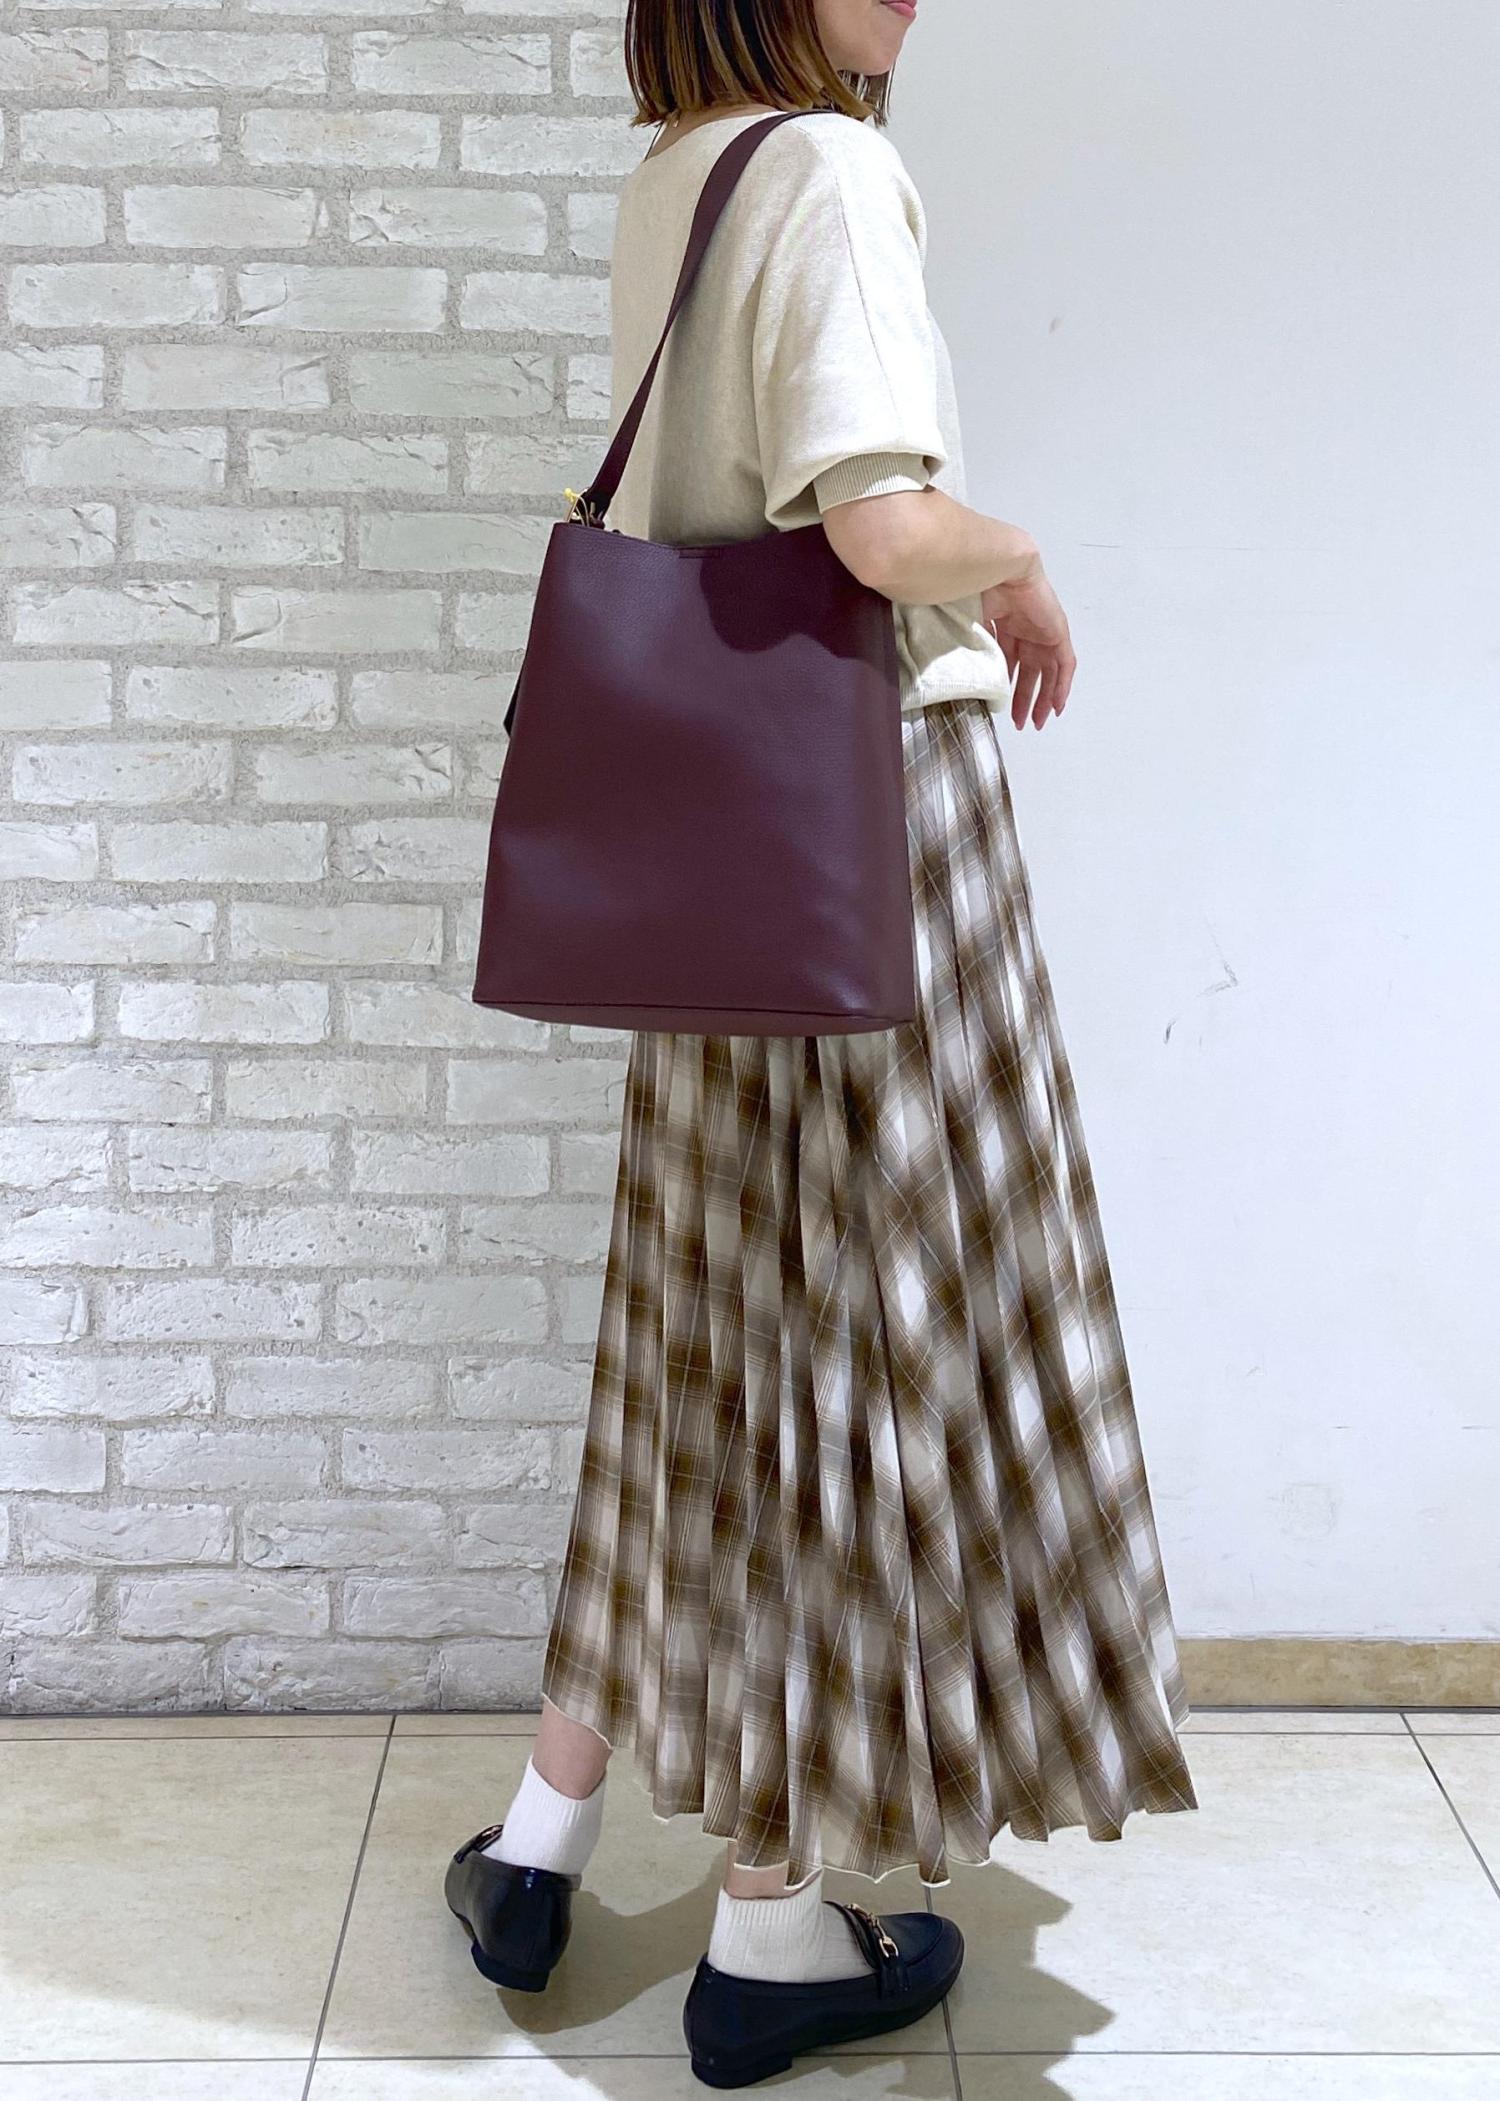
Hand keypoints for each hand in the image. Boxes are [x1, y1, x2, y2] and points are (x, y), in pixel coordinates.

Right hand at [981, 565, 1075, 729]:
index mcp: (1005, 626)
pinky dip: (1062, 686)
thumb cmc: (977, 588)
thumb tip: (957, 674)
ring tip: (1036, 722)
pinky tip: (1056, 706)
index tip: (1001, 708)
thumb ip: (967, 648)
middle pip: (1029, 672)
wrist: (998, 568)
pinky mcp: (1058, 633)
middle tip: (1020, 723)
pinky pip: (1065, 665)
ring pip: (1048, 673)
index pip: (1010, 664)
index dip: (1006, 687)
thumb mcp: (968, 626)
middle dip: (1024, 699)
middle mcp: (1026, 631)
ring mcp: (1043, 632)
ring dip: (1042, 699)